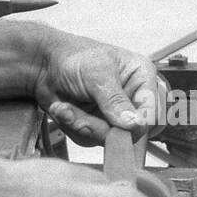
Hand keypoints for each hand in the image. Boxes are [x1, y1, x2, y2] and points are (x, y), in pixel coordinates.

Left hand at [32, 27, 161, 145]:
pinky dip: (72, 126)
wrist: (43, 65)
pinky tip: (64, 109)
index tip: (118, 127)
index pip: (153, 112)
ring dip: (81, 125)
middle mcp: (132, 99)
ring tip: (65, 107)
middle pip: (130, 132)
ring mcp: (114, 115)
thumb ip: (115, 100)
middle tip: (77, 117)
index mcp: (142, 78)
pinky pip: (90, 139)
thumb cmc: (73, 57)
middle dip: (99, 126)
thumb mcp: (96, 74)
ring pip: (107, 138)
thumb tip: (135, 124)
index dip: (137, 125)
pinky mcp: (97, 125)